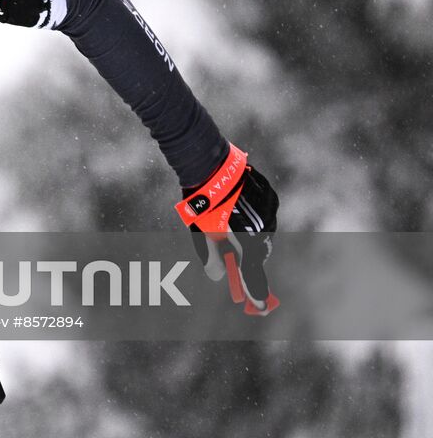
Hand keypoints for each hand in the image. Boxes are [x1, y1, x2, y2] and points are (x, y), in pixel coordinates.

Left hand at [174, 144, 279, 315]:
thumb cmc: (202, 202)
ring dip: (251, 235)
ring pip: (264, 232)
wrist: (209, 165)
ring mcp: (270, 211)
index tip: (261, 308)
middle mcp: (265, 228)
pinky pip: (266, 213)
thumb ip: (211, 256)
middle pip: (259, 253)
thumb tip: (217, 276)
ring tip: (232, 226)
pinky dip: (255, 217)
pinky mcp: (271, 196)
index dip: (256, 293)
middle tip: (235, 260)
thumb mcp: (201, 233)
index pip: (253, 275)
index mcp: (247, 241)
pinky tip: (239, 209)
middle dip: (248, 259)